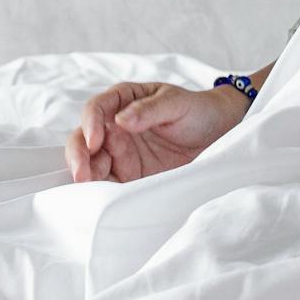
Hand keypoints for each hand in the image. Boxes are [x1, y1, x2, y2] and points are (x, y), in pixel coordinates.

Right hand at [64, 81, 248, 182]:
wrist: (221, 135)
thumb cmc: (197, 110)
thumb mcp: (177, 102)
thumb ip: (149, 109)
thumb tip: (121, 119)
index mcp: (123, 101)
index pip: (96, 109)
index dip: (91, 124)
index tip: (96, 141)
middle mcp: (115, 127)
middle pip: (84, 139)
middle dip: (78, 155)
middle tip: (82, 174)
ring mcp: (121, 153)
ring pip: (92, 163)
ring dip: (86, 175)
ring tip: (89, 188)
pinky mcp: (130, 176)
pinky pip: (109, 184)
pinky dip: (102, 190)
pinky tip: (101, 198)